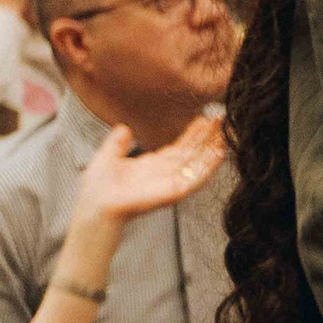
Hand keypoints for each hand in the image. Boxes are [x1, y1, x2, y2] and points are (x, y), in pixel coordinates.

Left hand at [70, 118, 224, 229]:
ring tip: (225, 131)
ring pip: (198, 163)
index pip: (178, 147)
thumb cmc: (98, 188)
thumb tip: (123, 128)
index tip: (203, 118)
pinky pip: (197, 178)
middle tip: (219, 118)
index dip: (192, 133)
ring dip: (212, 147)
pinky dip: (210, 165)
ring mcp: (172, 183)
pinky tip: (220, 151)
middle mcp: (165, 174)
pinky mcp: (176, 192)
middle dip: (206, 136)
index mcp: (152, 166)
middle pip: (192, 153)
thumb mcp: (108, 157)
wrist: (96, 205)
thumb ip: (117, 143)